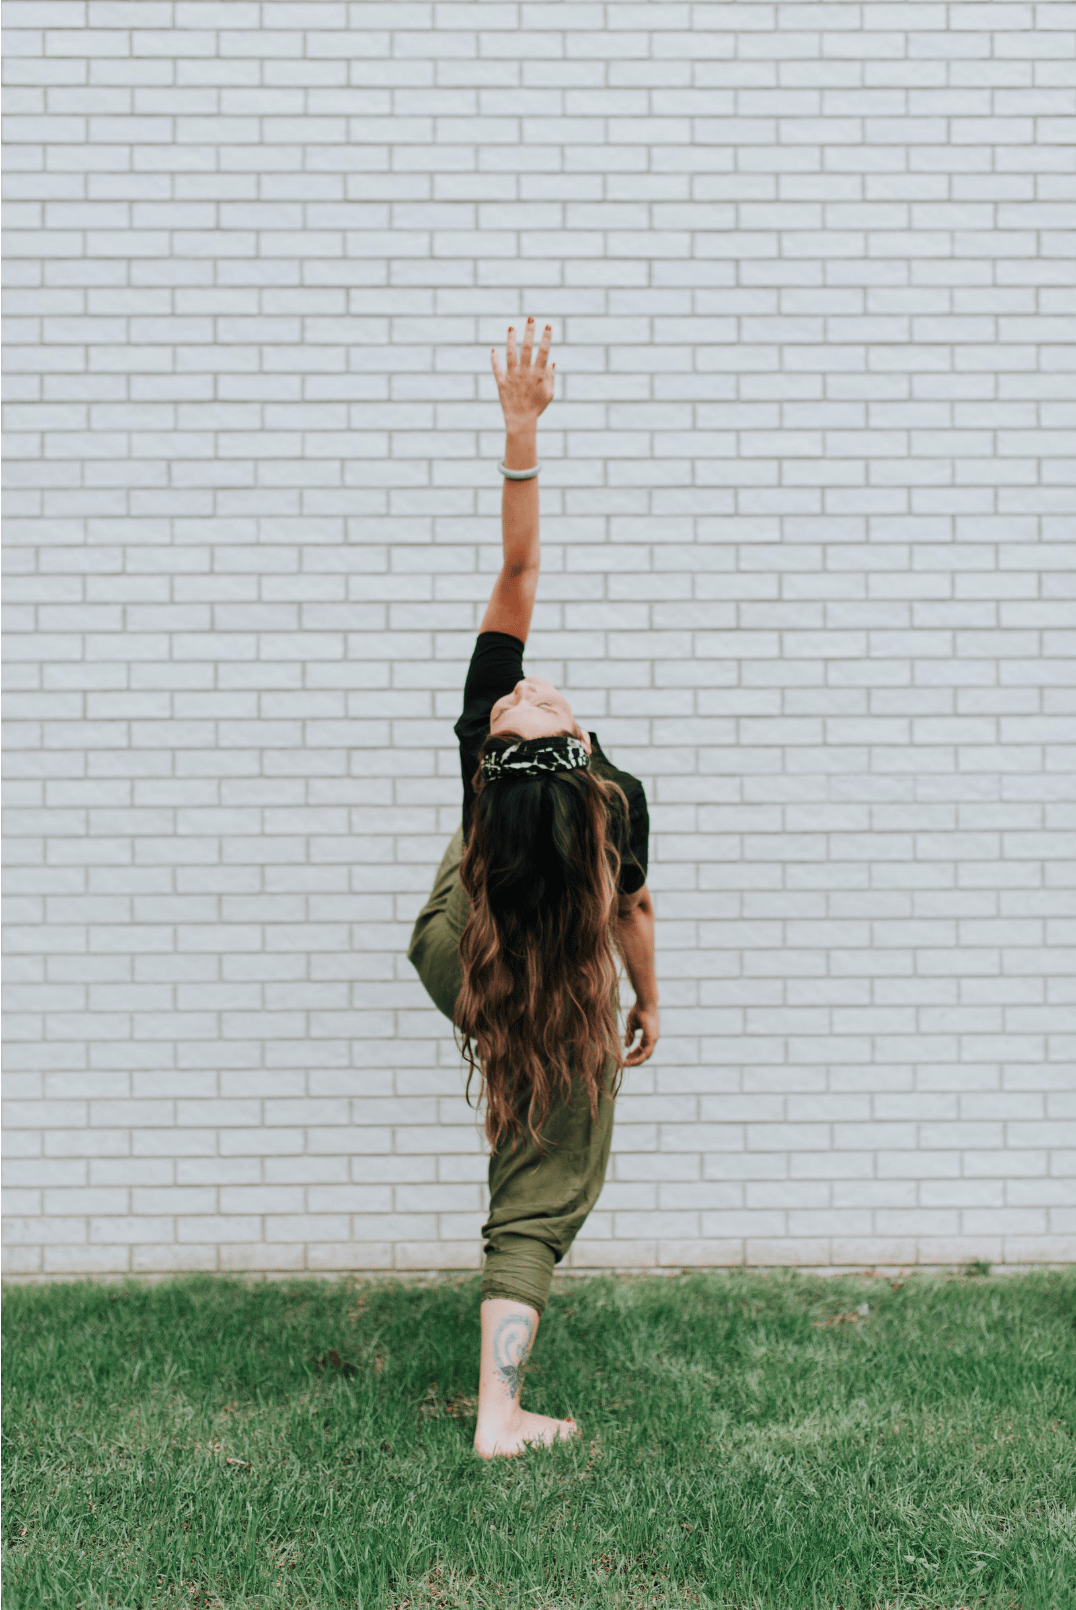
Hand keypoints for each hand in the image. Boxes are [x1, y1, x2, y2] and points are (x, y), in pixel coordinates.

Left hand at [491, 317, 554, 431]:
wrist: (520, 421)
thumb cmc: (537, 408)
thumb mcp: (549, 394)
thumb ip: (551, 377)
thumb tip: (551, 362)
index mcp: (538, 374)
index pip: (543, 351)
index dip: (546, 337)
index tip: (547, 325)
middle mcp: (525, 372)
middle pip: (527, 347)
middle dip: (530, 331)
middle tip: (530, 318)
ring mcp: (512, 376)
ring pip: (511, 353)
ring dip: (511, 339)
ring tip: (511, 327)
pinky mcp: (501, 382)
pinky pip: (496, 368)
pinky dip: (494, 359)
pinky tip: (493, 350)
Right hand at [623, 1002, 658, 1067]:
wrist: (644, 1002)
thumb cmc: (639, 1010)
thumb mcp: (631, 1025)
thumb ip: (630, 1035)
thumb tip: (626, 1046)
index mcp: (649, 1035)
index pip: (642, 1049)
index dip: (634, 1055)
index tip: (625, 1058)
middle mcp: (653, 1038)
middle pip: (644, 1054)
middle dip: (634, 1060)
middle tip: (625, 1063)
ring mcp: (654, 1038)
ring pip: (646, 1055)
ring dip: (636, 1061)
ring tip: (626, 1064)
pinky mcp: (652, 1037)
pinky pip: (646, 1051)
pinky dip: (639, 1057)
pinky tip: (630, 1059)